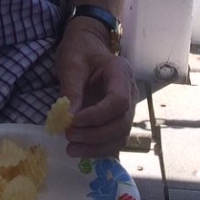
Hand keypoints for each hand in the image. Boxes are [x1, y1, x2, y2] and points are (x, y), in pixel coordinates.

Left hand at [54, 24, 135, 157]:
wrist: (87, 49)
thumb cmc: (80, 52)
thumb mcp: (71, 64)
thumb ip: (71, 89)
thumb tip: (68, 118)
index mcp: (121, 73)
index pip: (119, 101)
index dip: (98, 116)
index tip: (74, 121)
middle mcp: (130, 93)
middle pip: (122, 123)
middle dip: (95, 135)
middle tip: (68, 136)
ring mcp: (127, 108)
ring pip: (120, 136)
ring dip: (96, 147)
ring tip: (71, 149)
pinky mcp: (118, 119)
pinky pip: (114, 140)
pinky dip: (98, 149)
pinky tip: (80, 150)